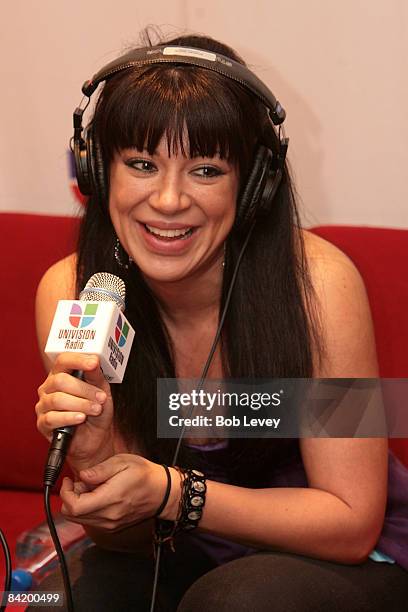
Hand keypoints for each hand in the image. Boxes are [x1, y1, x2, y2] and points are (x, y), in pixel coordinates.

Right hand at [36, 353, 120, 471]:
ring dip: (81, 404)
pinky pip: (52, 418)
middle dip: (84, 389)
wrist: (95, 437)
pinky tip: (81, 418)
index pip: (63, 360)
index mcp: (61, 374)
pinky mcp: (43, 423)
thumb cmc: (96, 411)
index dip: (78, 360)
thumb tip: (94, 360)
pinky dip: (70, 417)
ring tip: (95, 410)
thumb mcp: (102, 391)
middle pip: (60, 380)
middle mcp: (49, 387)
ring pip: (57, 399)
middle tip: (100, 397)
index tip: (94, 362)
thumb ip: (97, 376)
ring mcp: (44, 405)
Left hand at [60, 454, 178, 531]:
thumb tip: (82, 476)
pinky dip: (87, 509)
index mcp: (110, 499)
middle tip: (81, 483)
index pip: (75, 507)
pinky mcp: (111, 526)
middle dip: (70, 497)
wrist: (162, 492)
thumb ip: (100, 469)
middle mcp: (108, 516)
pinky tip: (98, 496)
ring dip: (78, 504)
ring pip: (79, 519)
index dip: (65, 493)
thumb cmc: (145, 476)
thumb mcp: (122, 462)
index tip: (69, 481)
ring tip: (92, 488)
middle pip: (72, 515)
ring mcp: (110, 524)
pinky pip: (90, 521)